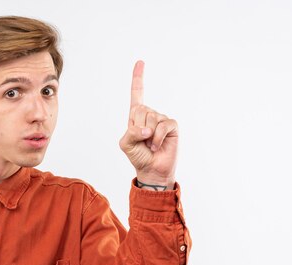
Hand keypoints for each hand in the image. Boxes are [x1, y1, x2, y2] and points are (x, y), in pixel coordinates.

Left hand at [119, 61, 178, 188]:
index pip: (137, 94)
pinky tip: (157, 146)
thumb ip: (131, 132)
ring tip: (150, 145)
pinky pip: (163, 125)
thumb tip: (148, 128)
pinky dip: (157, 138)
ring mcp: (162, 119)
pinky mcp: (172, 125)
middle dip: (138, 128)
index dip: (138, 78)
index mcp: (137, 116)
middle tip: (142, 140)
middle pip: (140, 110)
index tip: (140, 62)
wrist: (152, 169)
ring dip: (148, 136)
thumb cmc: (138, 155)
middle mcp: (150, 114)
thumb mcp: (126, 143)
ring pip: (151, 118)